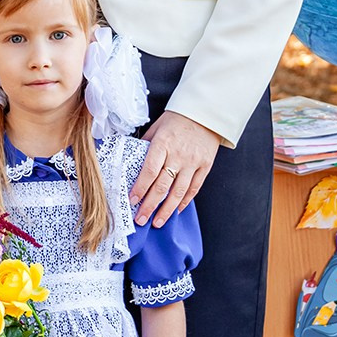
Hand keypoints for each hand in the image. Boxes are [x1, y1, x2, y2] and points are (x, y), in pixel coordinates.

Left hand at [130, 110, 219, 226]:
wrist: (205, 113)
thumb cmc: (177, 120)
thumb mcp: (156, 128)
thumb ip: (145, 146)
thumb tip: (131, 163)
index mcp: (163, 144)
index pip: (149, 171)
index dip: (140, 188)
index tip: (131, 201)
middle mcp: (178, 155)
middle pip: (162, 186)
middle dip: (150, 206)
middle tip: (140, 220)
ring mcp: (193, 162)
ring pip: (179, 192)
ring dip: (166, 210)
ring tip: (157, 222)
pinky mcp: (205, 166)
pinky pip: (194, 188)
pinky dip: (184, 202)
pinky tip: (175, 211)